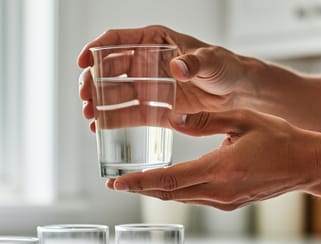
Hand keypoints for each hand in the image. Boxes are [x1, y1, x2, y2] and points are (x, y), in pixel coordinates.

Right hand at [78, 25, 250, 131]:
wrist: (237, 93)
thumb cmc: (226, 67)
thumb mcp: (213, 60)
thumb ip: (195, 62)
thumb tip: (178, 68)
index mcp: (155, 41)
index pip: (118, 40)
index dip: (96, 48)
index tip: (83, 61)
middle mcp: (145, 63)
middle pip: (108, 69)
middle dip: (92, 81)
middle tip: (84, 95)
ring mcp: (146, 86)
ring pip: (113, 93)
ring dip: (97, 103)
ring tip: (88, 115)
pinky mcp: (152, 109)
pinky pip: (126, 114)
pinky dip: (110, 121)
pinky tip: (98, 128)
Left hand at [106, 110, 320, 209]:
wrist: (308, 165)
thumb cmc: (280, 138)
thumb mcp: (242, 120)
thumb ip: (205, 119)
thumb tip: (173, 117)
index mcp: (220, 169)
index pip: (169, 180)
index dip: (139, 183)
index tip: (116, 183)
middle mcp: (219, 191)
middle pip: (168, 194)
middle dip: (140, 188)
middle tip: (115, 184)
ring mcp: (224, 201)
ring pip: (181, 198)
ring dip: (156, 191)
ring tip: (133, 183)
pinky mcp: (229, 204)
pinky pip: (195, 198)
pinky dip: (176, 192)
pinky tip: (165, 184)